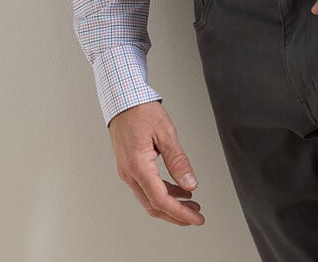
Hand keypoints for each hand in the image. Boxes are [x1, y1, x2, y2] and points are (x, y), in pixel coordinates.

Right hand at [108, 100, 204, 225]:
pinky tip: (177, 188)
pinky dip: (162, 192)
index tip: (196, 219)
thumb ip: (178, 161)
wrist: (122, 99)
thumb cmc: (141, 110)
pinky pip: (145, 187)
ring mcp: (126, 171)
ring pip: (148, 199)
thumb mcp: (165, 133)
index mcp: (138, 165)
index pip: (161, 200)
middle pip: (153, 205)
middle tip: (196, 216)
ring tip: (190, 203)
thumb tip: (190, 184)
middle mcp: (129, 173)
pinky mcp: (128, 167)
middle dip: (176, 215)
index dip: (180, 213)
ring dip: (170, 205)